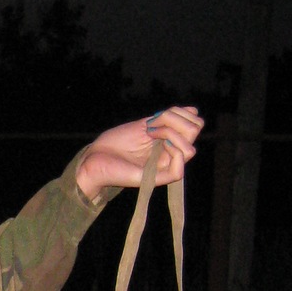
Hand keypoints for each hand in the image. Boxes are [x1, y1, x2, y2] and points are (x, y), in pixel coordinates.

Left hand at [74, 105, 203, 198]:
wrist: (96, 157)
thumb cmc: (116, 142)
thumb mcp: (145, 124)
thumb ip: (168, 118)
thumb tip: (193, 110)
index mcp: (169, 142)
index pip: (195, 125)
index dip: (181, 114)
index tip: (158, 116)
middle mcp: (170, 154)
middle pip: (195, 133)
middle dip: (177, 120)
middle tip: (153, 125)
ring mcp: (164, 167)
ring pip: (190, 150)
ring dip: (172, 133)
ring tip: (151, 133)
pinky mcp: (155, 179)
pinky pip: (179, 171)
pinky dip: (174, 152)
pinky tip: (160, 145)